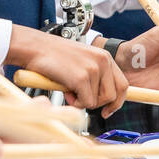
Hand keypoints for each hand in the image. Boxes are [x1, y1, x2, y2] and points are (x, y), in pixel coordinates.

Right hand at [6, 25, 127, 117]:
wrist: (35, 47)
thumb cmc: (54, 55)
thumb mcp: (82, 60)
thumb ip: (95, 75)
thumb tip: (101, 98)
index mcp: (105, 57)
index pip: (122, 85)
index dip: (117, 102)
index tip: (107, 110)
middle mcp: (103, 61)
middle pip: (113, 96)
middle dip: (97, 103)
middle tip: (80, 98)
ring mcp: (93, 69)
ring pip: (98, 101)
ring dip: (83, 102)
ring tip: (69, 90)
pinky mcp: (81, 78)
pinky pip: (86, 103)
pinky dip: (75, 103)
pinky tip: (65, 90)